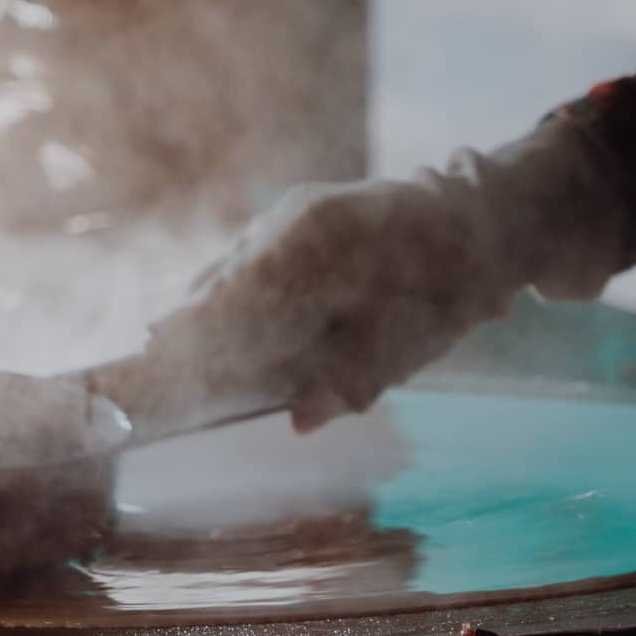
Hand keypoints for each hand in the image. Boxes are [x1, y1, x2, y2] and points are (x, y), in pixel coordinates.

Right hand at [137, 170, 530, 432]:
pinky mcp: (303, 216)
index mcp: (311, 248)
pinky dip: (235, 290)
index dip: (190, 332)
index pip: (230, 296)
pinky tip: (220, 318)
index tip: (154, 360)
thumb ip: (352, 379)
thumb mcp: (407, 340)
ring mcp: (294, 214)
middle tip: (150, 360)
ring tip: (167, 344)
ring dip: (209, 307)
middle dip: (188, 323)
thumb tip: (300, 421)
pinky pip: (254, 257)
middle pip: (221, 280)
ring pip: (234, 266)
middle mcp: (290, 223)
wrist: (485, 221)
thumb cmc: (445, 284)